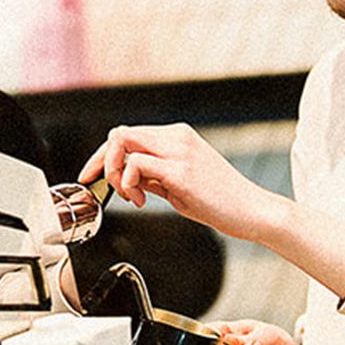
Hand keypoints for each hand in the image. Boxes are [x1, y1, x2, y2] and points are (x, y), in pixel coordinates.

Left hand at [78, 123, 285, 242]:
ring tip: (129, 196)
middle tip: (105, 186)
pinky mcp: (181, 170)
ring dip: (115, 172)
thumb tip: (126, 177)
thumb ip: (153, 176)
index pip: (127, 134)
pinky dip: (128, 183)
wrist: (252, 210)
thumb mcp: (178, 184)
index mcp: (178, 136)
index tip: (92, 175)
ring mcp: (179, 151)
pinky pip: (136, 165)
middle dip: (101, 161)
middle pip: (119, 133)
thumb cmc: (220, 201)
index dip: (103, 155)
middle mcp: (177, 137)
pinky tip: (140, 200)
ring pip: (123, 142)